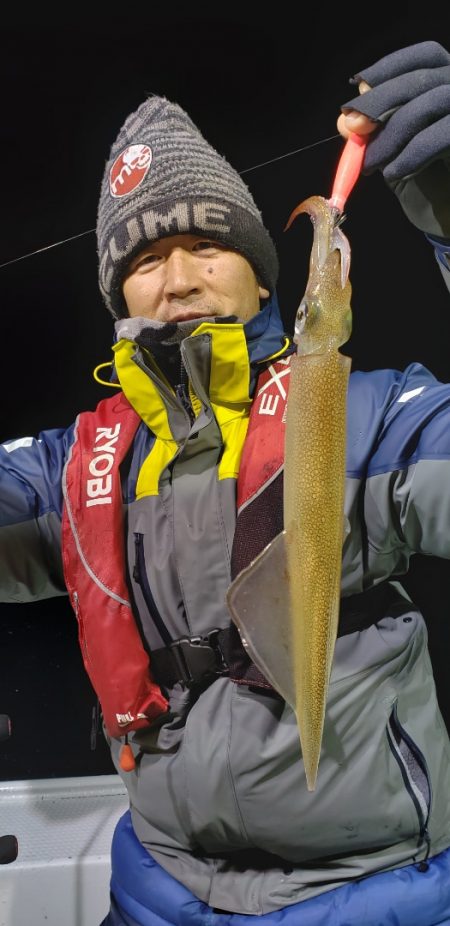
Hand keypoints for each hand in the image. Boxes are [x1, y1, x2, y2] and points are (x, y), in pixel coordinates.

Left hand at [337, 41, 449, 237]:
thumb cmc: (427, 181)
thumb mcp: (394, 152)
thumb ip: (372, 133)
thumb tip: (346, 119)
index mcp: (447, 82)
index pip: (423, 56)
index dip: (391, 66)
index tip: (358, 84)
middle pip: (423, 78)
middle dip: (381, 101)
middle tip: (353, 128)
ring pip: (431, 103)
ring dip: (392, 133)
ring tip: (370, 163)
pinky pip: (442, 135)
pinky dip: (413, 153)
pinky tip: (394, 172)